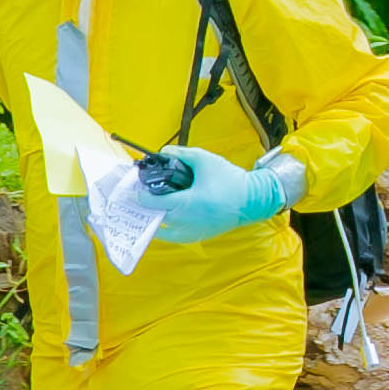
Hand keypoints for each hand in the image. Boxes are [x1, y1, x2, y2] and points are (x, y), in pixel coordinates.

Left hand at [146, 144, 303, 243]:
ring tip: (149, 209)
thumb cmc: (230, 179)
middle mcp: (186, 221)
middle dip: (145, 206)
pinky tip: (164, 220)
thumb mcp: (204, 160)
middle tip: (141, 194)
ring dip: (154, 220)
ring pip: (163, 231)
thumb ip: (180, 154)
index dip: (140, 194)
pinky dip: (166, 230)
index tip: (135, 187)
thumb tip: (163, 152)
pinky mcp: (199, 236)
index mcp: (185, 203)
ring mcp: (192, 232)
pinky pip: (175, 237)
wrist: (253, 199)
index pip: (152, 202)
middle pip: (154, 217)